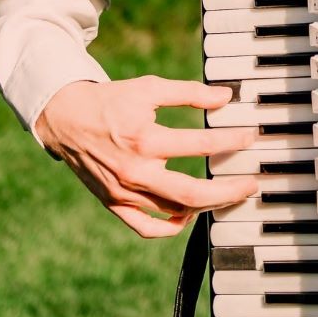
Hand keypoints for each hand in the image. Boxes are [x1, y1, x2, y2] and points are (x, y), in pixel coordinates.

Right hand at [36, 76, 260, 237]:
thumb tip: (225, 96)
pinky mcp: (114, 203)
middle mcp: (135, 171)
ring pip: (174, 211)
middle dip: (229, 190)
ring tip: (226, 194)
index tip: (251, 137)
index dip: (231, 140)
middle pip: (192, 192)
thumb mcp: (149, 88)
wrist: (66, 120)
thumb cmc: (111, 102)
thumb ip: (189, 93)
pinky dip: (171, 227)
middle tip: (251, 184)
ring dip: (205, 206)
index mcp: (145, 139)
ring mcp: (124, 192)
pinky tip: (189, 214)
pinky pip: (146, 228)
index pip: (201, 144)